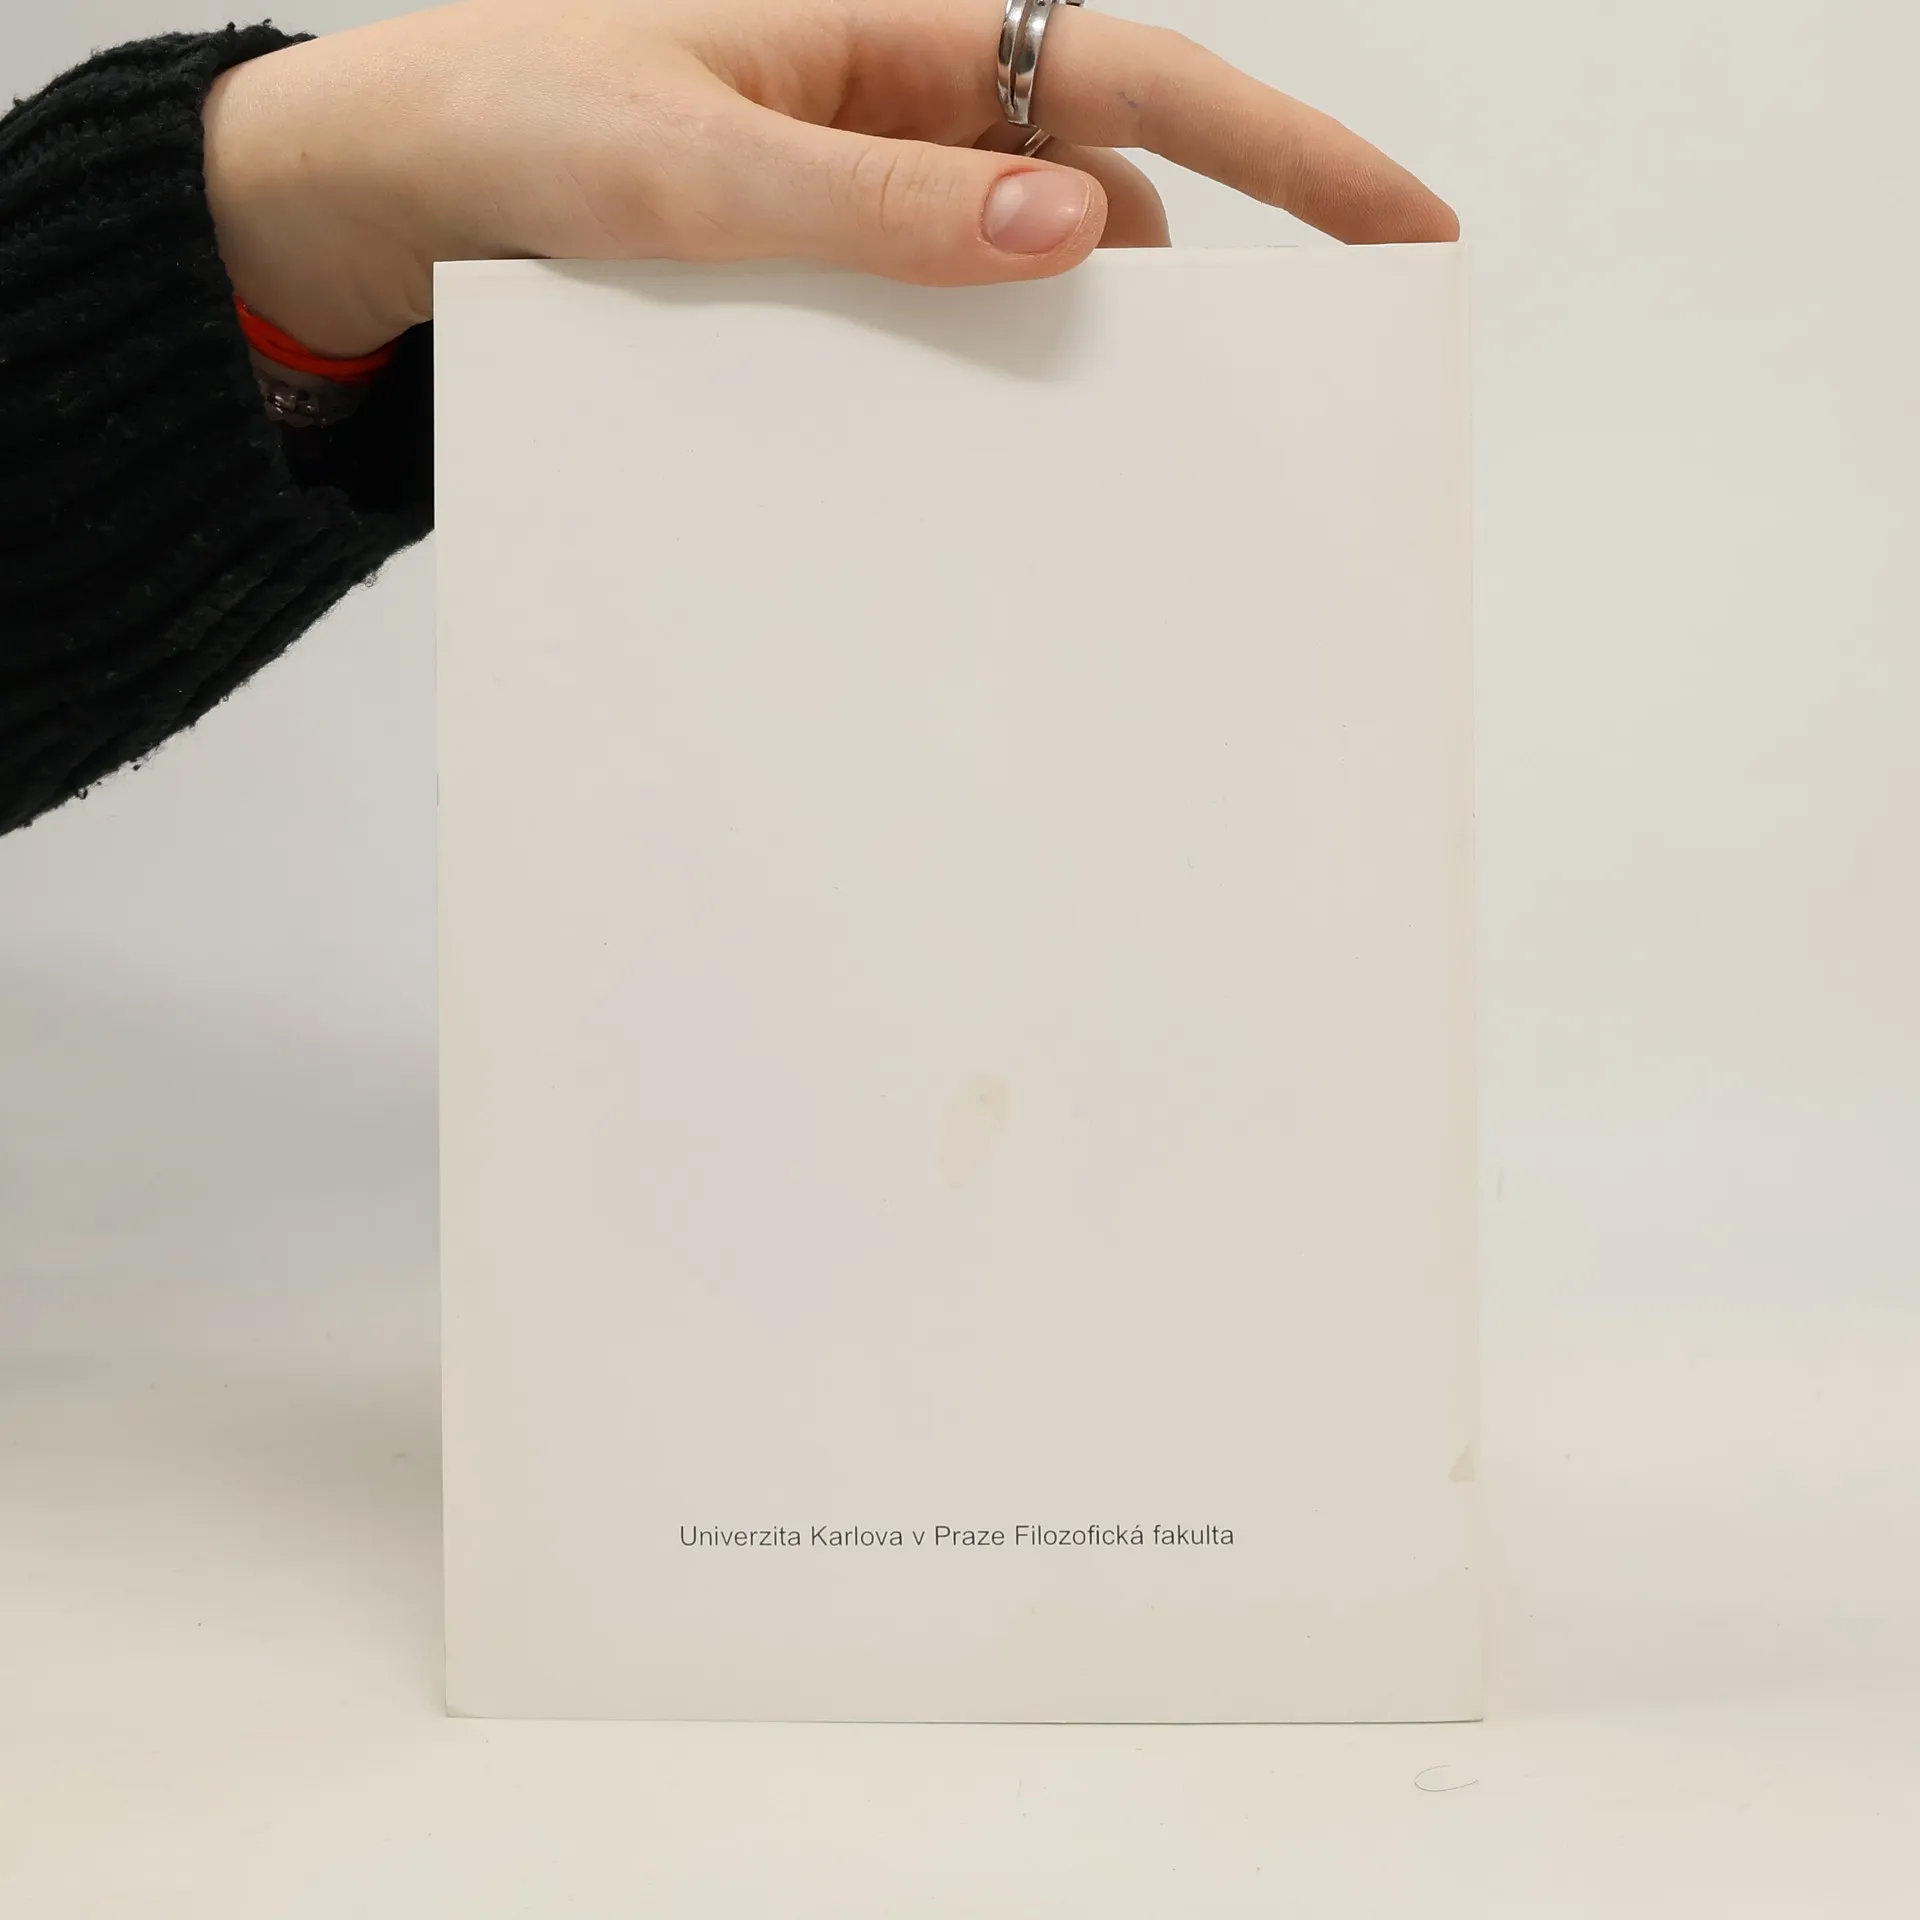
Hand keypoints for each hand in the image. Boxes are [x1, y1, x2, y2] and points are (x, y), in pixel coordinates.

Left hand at [204, 0, 1456, 357]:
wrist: (376, 184)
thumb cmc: (505, 121)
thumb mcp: (691, 168)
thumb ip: (880, 199)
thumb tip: (1077, 227)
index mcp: (892, 31)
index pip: (1147, 80)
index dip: (1296, 154)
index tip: (1406, 230)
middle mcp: (897, 103)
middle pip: (1110, 179)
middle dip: (1194, 283)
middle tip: (1251, 414)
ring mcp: (861, 188)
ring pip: (1023, 265)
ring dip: (1064, 352)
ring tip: (1092, 464)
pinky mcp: (818, 262)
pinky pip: (933, 314)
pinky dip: (969, 375)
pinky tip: (962, 446)